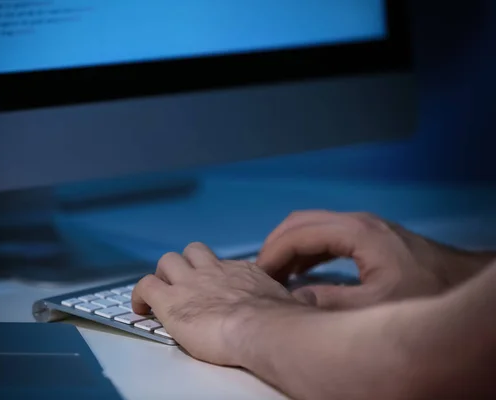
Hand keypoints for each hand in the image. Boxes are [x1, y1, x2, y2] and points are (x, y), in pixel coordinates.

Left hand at [131, 242, 297, 365]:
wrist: (262, 329)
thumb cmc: (279, 322)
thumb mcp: (293, 304)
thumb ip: (296, 299)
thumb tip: (310, 299)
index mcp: (241, 272)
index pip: (222, 264)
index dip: (215, 275)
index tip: (215, 289)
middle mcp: (213, 271)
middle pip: (192, 252)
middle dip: (186, 265)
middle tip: (185, 284)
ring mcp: (190, 283)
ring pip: (166, 261)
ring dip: (162, 275)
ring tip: (162, 294)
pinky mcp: (170, 301)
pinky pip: (144, 286)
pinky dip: (138, 295)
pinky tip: (140, 308)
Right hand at [256, 210, 492, 309]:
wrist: (462, 283)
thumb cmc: (425, 292)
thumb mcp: (376, 306)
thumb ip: (330, 303)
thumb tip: (294, 299)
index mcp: (356, 232)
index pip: (299, 233)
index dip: (273, 252)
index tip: (258, 275)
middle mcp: (355, 222)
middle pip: (300, 222)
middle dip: (275, 245)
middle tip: (260, 273)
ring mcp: (362, 226)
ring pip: (311, 226)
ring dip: (289, 247)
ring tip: (274, 275)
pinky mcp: (367, 236)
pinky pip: (325, 235)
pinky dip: (306, 250)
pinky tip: (299, 271)